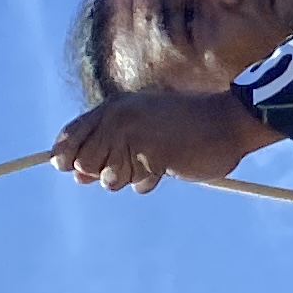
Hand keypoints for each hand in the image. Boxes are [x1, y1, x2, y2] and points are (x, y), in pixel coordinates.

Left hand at [52, 89, 270, 192]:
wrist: (227, 120)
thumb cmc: (183, 126)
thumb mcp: (140, 127)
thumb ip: (107, 146)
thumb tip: (76, 176)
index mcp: (113, 108)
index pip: (69, 137)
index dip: (65, 157)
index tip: (70, 168)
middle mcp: (118, 120)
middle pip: (84, 163)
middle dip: (102, 171)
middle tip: (128, 162)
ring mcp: (135, 137)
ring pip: (109, 179)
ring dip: (129, 178)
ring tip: (151, 161)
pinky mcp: (152, 156)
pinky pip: (137, 184)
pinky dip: (150, 181)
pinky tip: (168, 164)